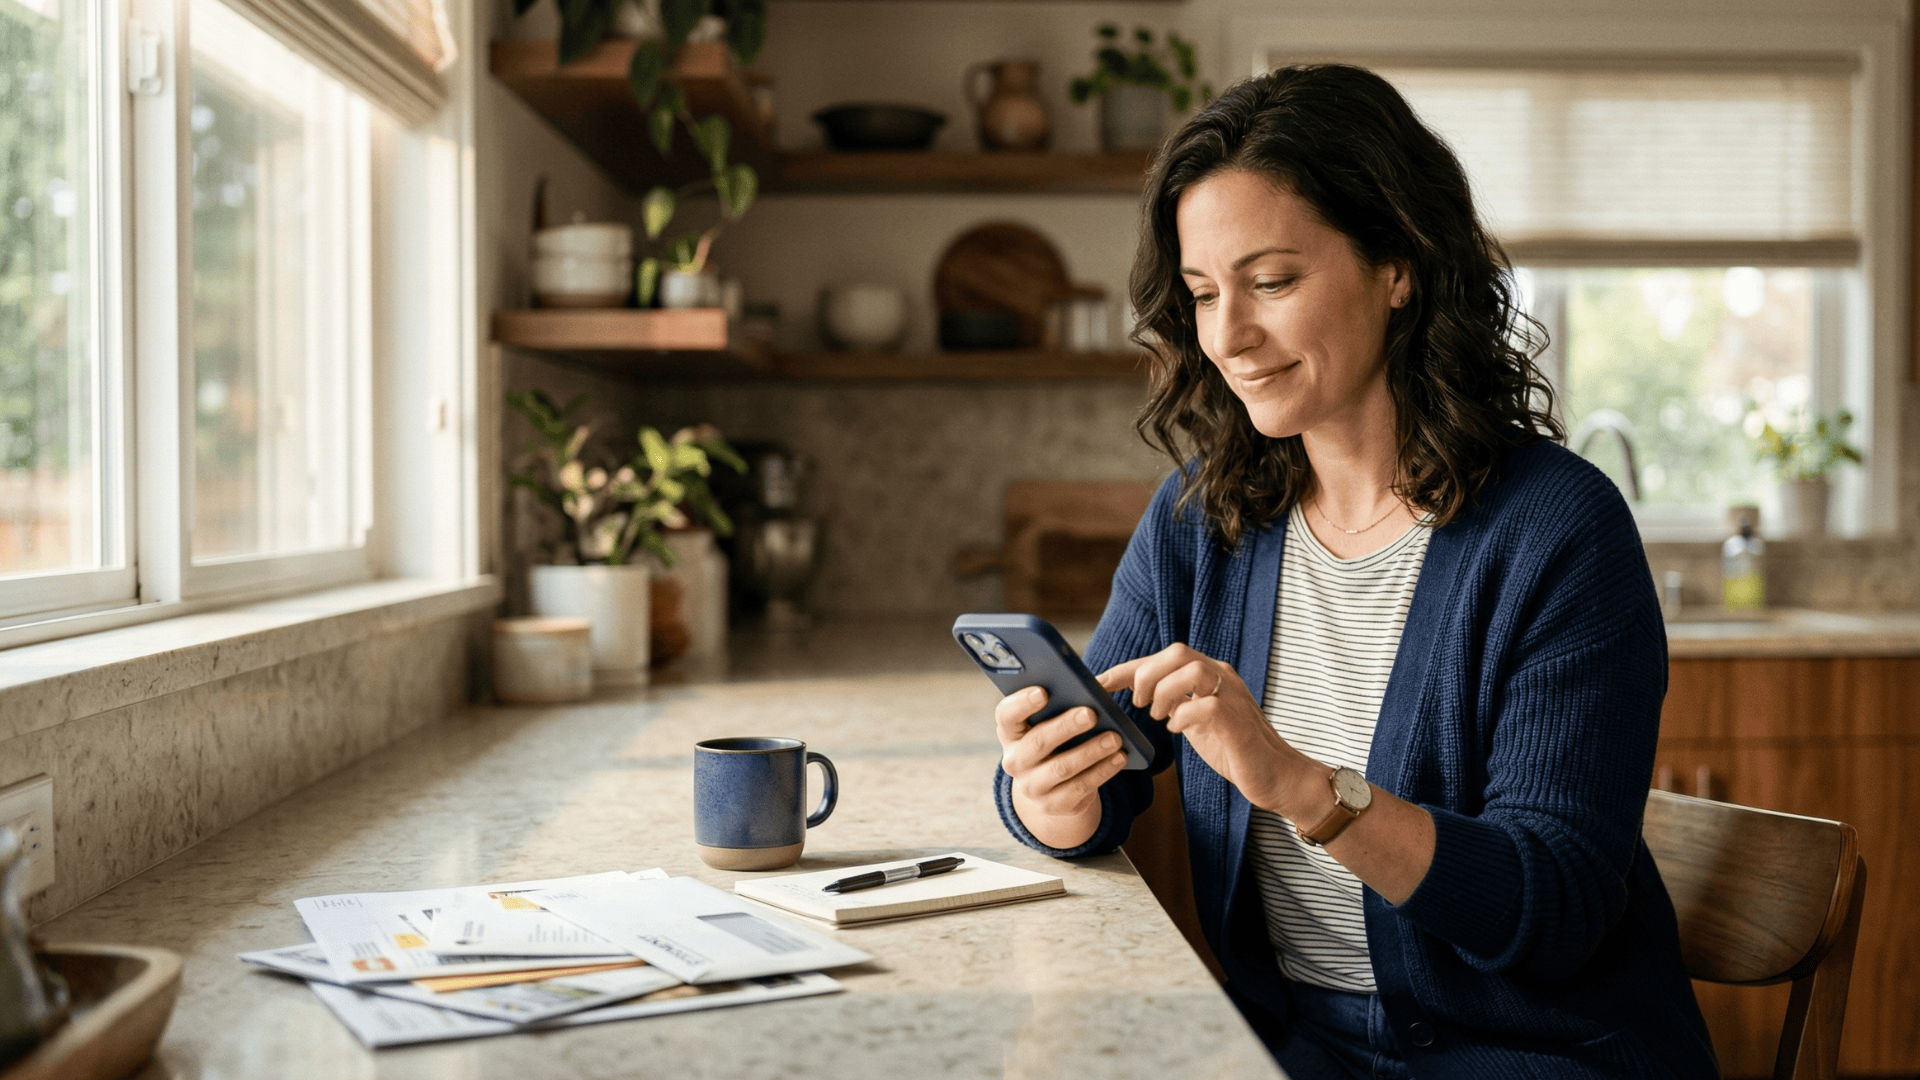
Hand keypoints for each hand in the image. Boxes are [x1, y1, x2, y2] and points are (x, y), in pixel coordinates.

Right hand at [994, 686, 1129, 849]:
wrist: (1052, 788)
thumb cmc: (1055, 741)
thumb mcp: (1048, 725)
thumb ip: (1059, 707)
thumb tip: (1091, 692)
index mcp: (1010, 733)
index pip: (1006, 715)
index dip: (1022, 703)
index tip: (1043, 692)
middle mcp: (1015, 761)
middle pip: (1037, 742)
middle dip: (1065, 727)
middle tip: (1091, 713)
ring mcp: (1032, 787)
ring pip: (1061, 768)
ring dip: (1091, 751)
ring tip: (1115, 737)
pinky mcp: (1053, 805)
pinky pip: (1080, 788)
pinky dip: (1102, 771)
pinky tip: (1119, 757)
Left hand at [1097, 644, 1317, 817]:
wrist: (1277, 776)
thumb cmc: (1234, 749)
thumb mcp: (1196, 721)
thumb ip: (1175, 704)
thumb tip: (1139, 698)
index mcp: (1211, 674)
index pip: (1164, 658)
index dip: (1128, 668)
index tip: (1098, 682)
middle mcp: (1223, 677)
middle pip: (1178, 652)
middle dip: (1147, 675)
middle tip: (1139, 704)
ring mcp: (1234, 697)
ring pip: (1193, 669)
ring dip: (1165, 691)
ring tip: (1158, 716)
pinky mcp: (1239, 723)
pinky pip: (1208, 706)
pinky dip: (1184, 717)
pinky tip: (1179, 731)